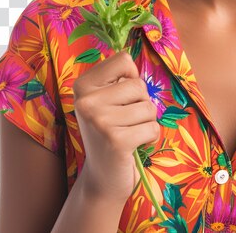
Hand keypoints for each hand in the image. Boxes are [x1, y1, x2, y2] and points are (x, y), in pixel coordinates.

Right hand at [72, 50, 160, 204]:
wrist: (102, 178)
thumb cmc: (112, 131)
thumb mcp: (108, 99)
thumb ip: (119, 78)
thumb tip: (133, 58)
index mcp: (83, 85)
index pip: (124, 59)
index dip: (131, 78)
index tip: (120, 98)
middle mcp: (86, 100)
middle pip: (139, 84)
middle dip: (141, 103)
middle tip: (125, 122)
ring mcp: (99, 120)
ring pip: (149, 107)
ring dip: (146, 122)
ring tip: (128, 134)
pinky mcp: (116, 140)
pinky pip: (153, 128)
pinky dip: (150, 138)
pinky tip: (133, 147)